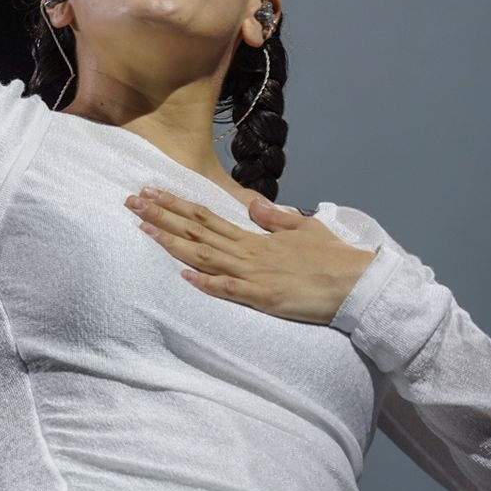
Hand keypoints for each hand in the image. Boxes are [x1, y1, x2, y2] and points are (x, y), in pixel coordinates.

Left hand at [124, 187, 376, 324]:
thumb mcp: (304, 228)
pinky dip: (206, 282)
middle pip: (197, 231)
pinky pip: (230, 289)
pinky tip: (182, 275)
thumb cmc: (333, 258)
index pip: (206, 217)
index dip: (176, 205)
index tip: (151, 192)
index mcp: (255, 237)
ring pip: (205, 256)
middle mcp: (248, 252)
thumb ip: (274, 218)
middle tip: (131, 201)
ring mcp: (254, 274)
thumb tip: (252, 206)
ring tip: (143, 227)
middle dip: (162, 215)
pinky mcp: (264, 297)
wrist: (358, 283)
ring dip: (172, 242)